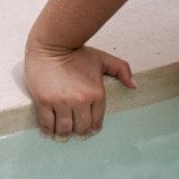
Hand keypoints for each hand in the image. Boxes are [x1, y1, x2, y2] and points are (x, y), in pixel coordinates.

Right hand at [22, 41, 136, 140]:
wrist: (53, 43)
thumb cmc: (77, 53)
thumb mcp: (103, 59)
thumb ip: (121, 70)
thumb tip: (134, 86)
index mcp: (96, 93)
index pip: (96, 122)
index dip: (92, 128)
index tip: (87, 128)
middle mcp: (80, 100)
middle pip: (81, 129)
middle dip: (79, 133)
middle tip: (74, 132)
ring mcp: (61, 102)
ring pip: (64, 130)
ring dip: (63, 135)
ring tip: (61, 134)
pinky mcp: (44, 101)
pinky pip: (47, 124)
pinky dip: (48, 131)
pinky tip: (49, 130)